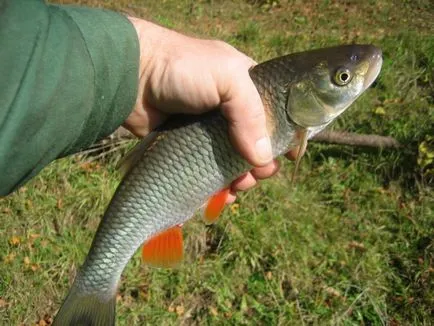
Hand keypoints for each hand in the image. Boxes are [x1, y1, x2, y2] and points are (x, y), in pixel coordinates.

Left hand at [125, 18, 304, 201]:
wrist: (133, 77)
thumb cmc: (183, 69)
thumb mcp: (227, 78)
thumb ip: (250, 115)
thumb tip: (261, 159)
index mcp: (246, 88)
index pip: (276, 114)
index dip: (285, 135)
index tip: (289, 156)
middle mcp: (231, 111)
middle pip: (257, 144)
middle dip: (261, 164)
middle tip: (257, 175)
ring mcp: (210, 132)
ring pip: (234, 162)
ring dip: (241, 179)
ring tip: (237, 187)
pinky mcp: (189, 149)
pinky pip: (211, 172)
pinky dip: (219, 186)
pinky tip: (222, 196)